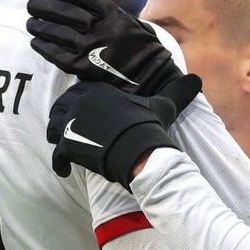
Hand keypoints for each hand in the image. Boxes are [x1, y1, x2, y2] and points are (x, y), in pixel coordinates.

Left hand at [27, 0, 183, 96]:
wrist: (154, 78)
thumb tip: (78, 7)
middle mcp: (103, 29)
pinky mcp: (87, 68)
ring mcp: (94, 48)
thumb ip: (108, 15)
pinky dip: (44, 47)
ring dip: (40, 26)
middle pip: (66, 12)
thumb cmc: (141, 50)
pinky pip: (59, 55)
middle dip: (45, 7)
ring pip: (58, 33)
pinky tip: (36, 42)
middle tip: (31, 4)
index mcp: (116, 15)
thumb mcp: (131, 24)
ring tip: (30, 23)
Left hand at [47, 74, 200, 190]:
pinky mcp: (67, 145)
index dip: (79, 100)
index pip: (79, 89)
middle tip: (70, 130)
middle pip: (61, 106)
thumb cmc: (150, 127)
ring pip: (53, 127)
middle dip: (62, 117)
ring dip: (56, 136)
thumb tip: (197, 79)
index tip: (84, 111)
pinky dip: (59, 164)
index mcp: (99, 89)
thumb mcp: (164, 106)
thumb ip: (176, 91)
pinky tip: (64, 170)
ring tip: (64, 146)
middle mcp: (80, 102)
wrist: (139, 152)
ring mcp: (71, 123)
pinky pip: (56, 155)